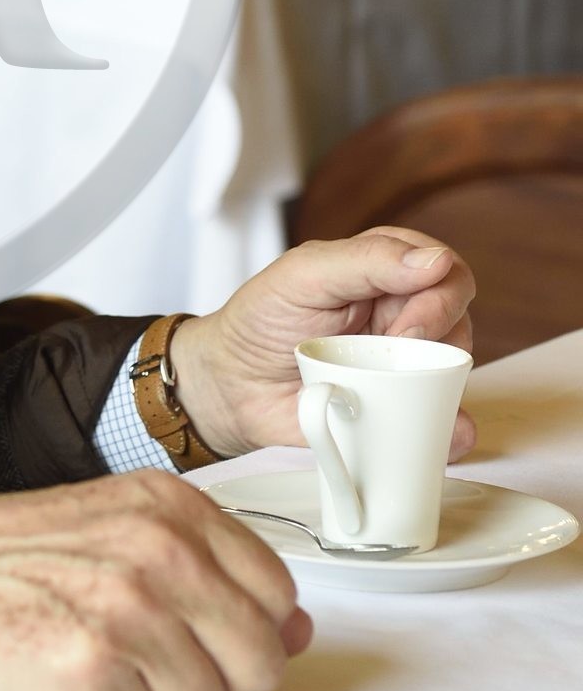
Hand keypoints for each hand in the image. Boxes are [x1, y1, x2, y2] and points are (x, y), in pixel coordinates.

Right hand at [0, 470, 310, 690]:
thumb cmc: (1, 562)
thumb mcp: (114, 533)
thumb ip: (208, 573)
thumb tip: (299, 632)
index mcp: (171, 508)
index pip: (277, 598)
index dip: (238, 636)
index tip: (187, 636)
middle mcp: (158, 549)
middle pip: (258, 663)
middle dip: (206, 682)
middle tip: (133, 662)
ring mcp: (125, 608)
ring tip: (88, 669)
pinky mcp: (86, 668)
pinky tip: (56, 685)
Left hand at [169, 228, 476, 462]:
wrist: (230, 386)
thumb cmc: (261, 320)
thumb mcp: (302, 276)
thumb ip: (366, 260)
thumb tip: (434, 259)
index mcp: (382, 270)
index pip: (443, 268)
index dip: (439, 293)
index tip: (407, 322)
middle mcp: (400, 313)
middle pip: (459, 314)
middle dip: (441, 331)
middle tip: (399, 347)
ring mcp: (402, 361)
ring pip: (457, 363)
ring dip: (445, 377)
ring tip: (399, 387)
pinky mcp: (398, 406)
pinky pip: (442, 415)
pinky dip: (452, 424)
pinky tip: (445, 430)